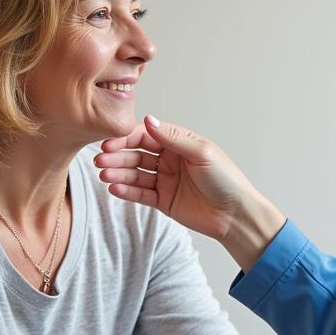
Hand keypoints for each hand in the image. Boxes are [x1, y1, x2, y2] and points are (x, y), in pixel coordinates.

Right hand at [94, 117, 283, 266]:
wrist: (235, 214)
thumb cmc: (225, 179)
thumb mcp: (201, 152)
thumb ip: (174, 138)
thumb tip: (148, 119)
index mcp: (180, 143)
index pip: (146, 135)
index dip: (127, 138)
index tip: (110, 143)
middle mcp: (170, 159)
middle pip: (137, 154)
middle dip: (117, 156)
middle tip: (100, 159)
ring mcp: (165, 180)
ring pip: (135, 173)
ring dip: (118, 173)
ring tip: (104, 174)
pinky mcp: (163, 200)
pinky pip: (141, 193)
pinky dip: (127, 190)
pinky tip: (114, 188)